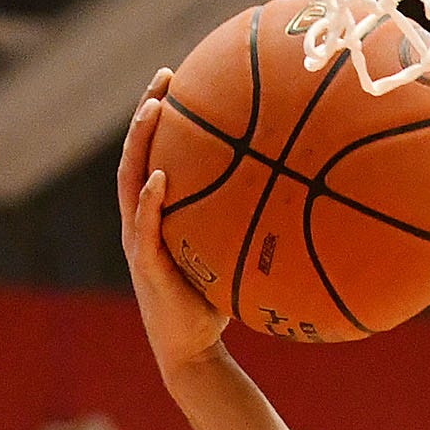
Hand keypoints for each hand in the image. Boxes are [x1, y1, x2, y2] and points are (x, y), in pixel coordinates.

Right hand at [117, 75, 229, 382]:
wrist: (193, 353)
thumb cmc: (216, 306)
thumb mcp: (232, 255)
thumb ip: (248, 226)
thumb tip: (298, 199)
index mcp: (157, 214)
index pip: (154, 153)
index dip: (160, 116)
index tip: (177, 79)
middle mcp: (140, 220)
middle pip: (137, 153)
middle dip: (148, 112)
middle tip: (164, 76)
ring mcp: (137, 240)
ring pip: (131, 180)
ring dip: (141, 143)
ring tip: (155, 110)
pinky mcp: (145, 266)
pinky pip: (145, 227)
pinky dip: (150, 201)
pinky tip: (161, 178)